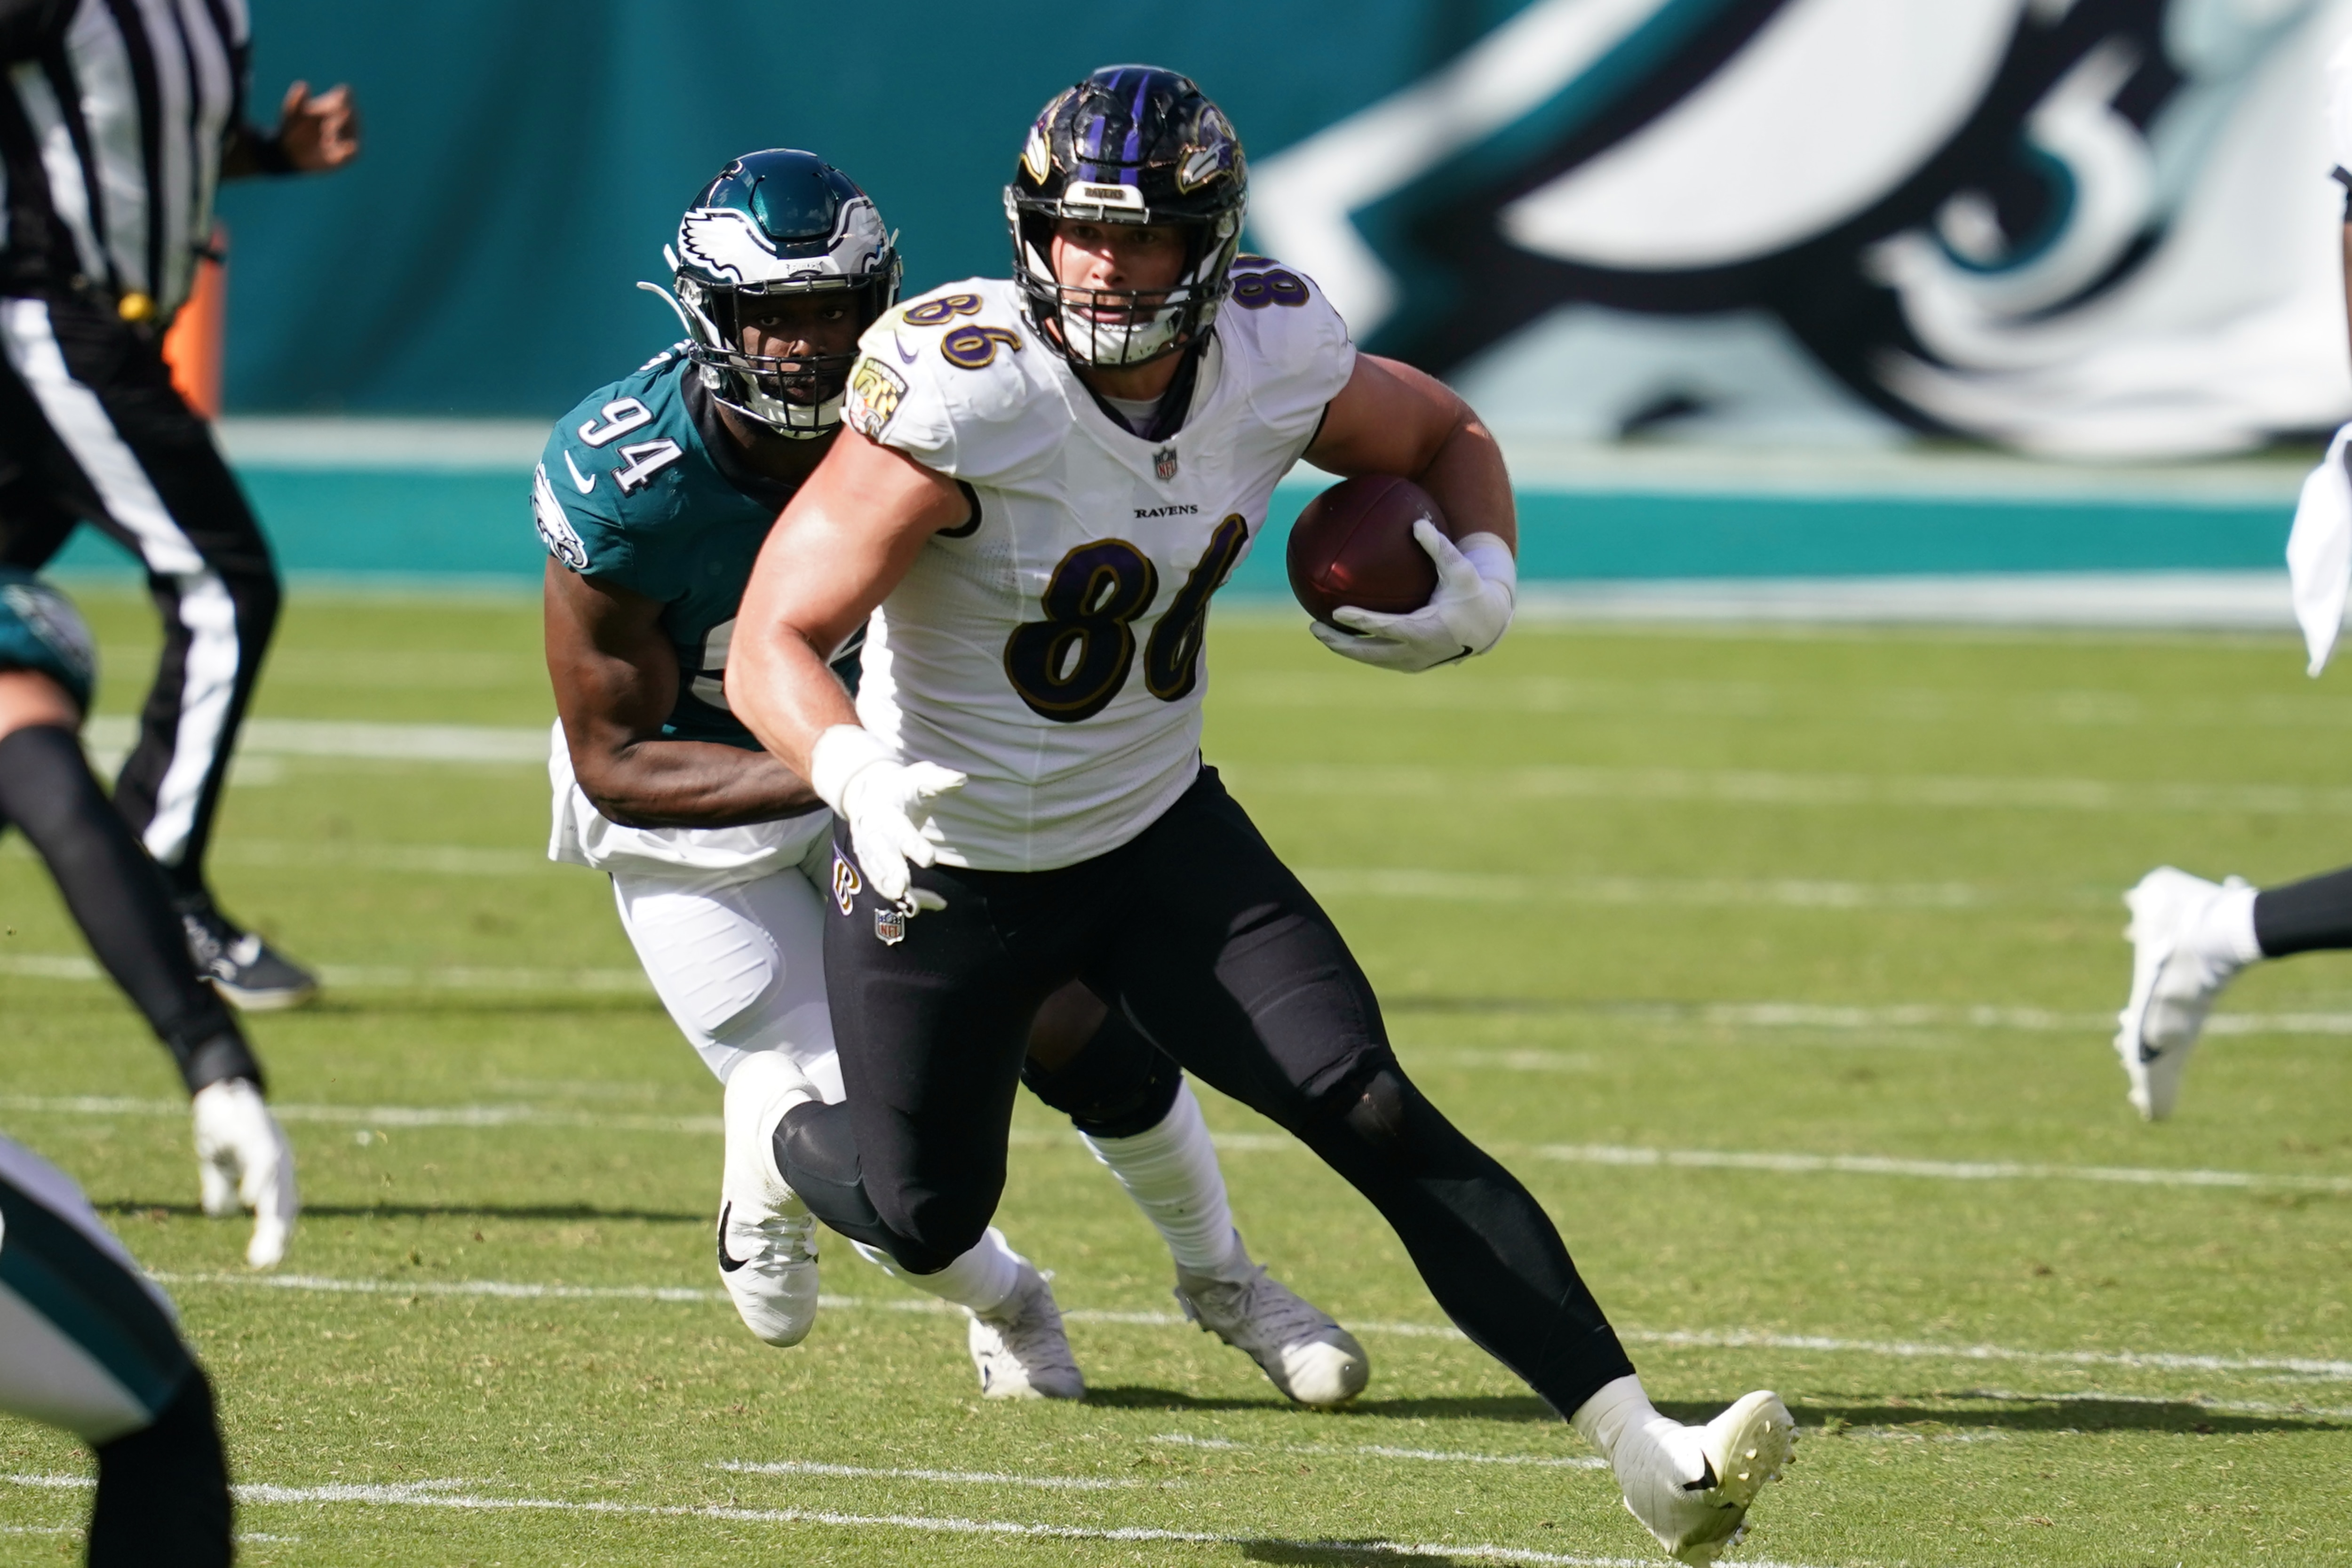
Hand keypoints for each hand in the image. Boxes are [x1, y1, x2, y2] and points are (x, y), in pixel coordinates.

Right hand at [191, 1078, 297, 1267]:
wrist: (218, 1091)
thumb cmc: (222, 1130)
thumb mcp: (218, 1164)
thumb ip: (221, 1188)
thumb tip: (220, 1211)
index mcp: (272, 1173)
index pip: (280, 1209)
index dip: (276, 1235)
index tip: (269, 1263)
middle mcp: (278, 1160)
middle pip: (283, 1201)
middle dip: (277, 1232)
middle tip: (269, 1261)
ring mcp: (269, 1144)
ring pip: (277, 1183)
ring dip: (272, 1212)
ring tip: (268, 1238)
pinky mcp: (255, 1131)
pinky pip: (260, 1158)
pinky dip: (257, 1180)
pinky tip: (250, 1200)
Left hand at [275, 81, 360, 171]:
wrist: (290, 152)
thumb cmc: (292, 126)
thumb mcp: (291, 112)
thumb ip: (296, 99)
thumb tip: (304, 85)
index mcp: (334, 103)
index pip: (346, 94)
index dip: (342, 97)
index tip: (334, 103)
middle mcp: (346, 119)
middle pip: (350, 112)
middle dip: (339, 118)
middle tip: (325, 126)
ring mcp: (348, 136)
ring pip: (353, 130)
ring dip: (339, 133)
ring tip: (325, 138)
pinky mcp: (348, 155)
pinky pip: (354, 151)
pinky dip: (347, 149)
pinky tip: (333, 146)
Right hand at [811, 726, 963, 905]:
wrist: (869, 793)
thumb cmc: (902, 787)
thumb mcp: (919, 777)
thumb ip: (938, 780)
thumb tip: (961, 779)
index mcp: (883, 810)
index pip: (898, 829)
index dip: (913, 844)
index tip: (930, 859)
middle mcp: (871, 833)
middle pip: (880, 855)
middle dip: (891, 873)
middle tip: (903, 889)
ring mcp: (869, 853)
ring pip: (879, 876)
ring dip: (895, 893)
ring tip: (915, 908)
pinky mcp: (872, 867)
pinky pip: (885, 887)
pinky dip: (904, 899)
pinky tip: (928, 906)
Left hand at [1309, 519, 1515, 672]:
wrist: (1487, 627)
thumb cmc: (1472, 593)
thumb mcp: (1461, 570)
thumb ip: (1439, 548)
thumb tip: (1417, 523)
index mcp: (1426, 631)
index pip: (1386, 628)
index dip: (1361, 621)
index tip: (1337, 611)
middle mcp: (1416, 653)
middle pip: (1369, 652)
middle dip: (1339, 643)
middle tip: (1314, 627)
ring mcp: (1412, 663)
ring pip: (1371, 659)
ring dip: (1344, 648)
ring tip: (1319, 631)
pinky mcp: (1410, 666)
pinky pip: (1379, 658)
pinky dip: (1359, 648)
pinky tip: (1341, 634)